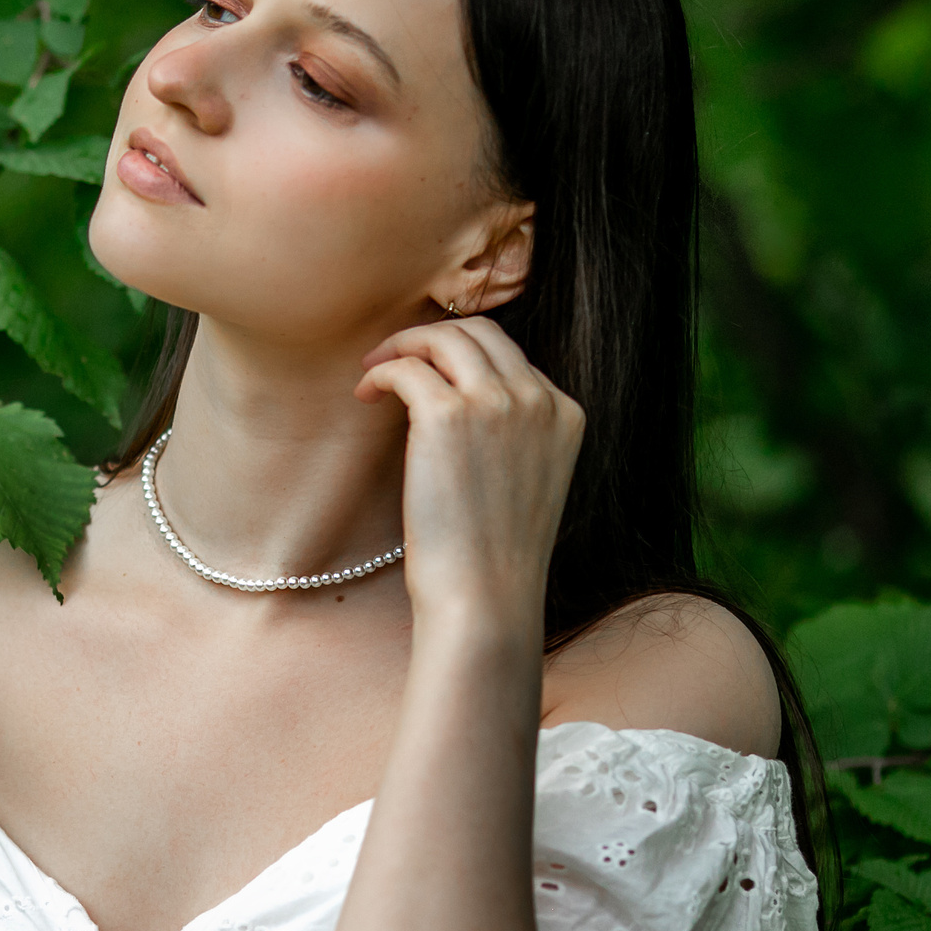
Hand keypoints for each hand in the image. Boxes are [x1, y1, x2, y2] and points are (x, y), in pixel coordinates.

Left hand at [353, 316, 583, 622]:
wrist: (484, 597)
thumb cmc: (494, 555)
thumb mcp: (527, 482)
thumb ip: (513, 434)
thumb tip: (459, 401)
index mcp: (565, 413)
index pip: (511, 355)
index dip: (462, 356)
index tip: (429, 372)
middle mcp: (537, 399)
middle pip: (479, 333)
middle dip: (432, 337)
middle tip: (394, 358)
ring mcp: (496, 403)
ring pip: (443, 337)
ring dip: (403, 345)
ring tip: (375, 369)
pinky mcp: (447, 415)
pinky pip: (407, 367)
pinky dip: (381, 372)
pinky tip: (365, 394)